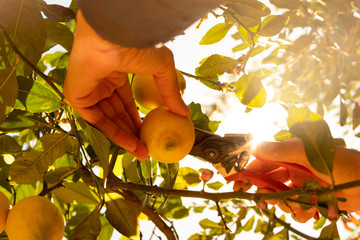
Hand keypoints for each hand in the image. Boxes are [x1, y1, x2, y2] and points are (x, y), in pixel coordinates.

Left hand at [63, 11, 189, 159]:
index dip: (137, 117)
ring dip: (125, 137)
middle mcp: (101, 81)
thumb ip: (170, 93)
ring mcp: (88, 89)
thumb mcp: (162, 70)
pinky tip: (132, 145)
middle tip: (146, 147)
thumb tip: (185, 113)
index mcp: (116, 71)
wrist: (113, 37)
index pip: (125, 100)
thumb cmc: (137, 45)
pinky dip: (114, 134)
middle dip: (132, 131)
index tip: (149, 132)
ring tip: (142, 152)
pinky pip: (96, 121)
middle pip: (116, 112)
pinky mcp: (77, 96)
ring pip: (107, 119)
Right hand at [227, 138, 359, 221]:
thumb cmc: (344, 164)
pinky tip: (318, 211)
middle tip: (267, 203)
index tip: (235, 185)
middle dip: (268, 195)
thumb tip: (254, 147)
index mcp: (290, 156)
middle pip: (269, 185)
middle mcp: (295, 170)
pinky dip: (305, 213)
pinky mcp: (314, 200)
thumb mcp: (310, 154)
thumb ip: (281, 150)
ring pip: (283, 200)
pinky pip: (300, 211)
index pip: (262, 163)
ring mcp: (304, 186)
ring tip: (306, 205)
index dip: (247, 173)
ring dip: (290, 206)